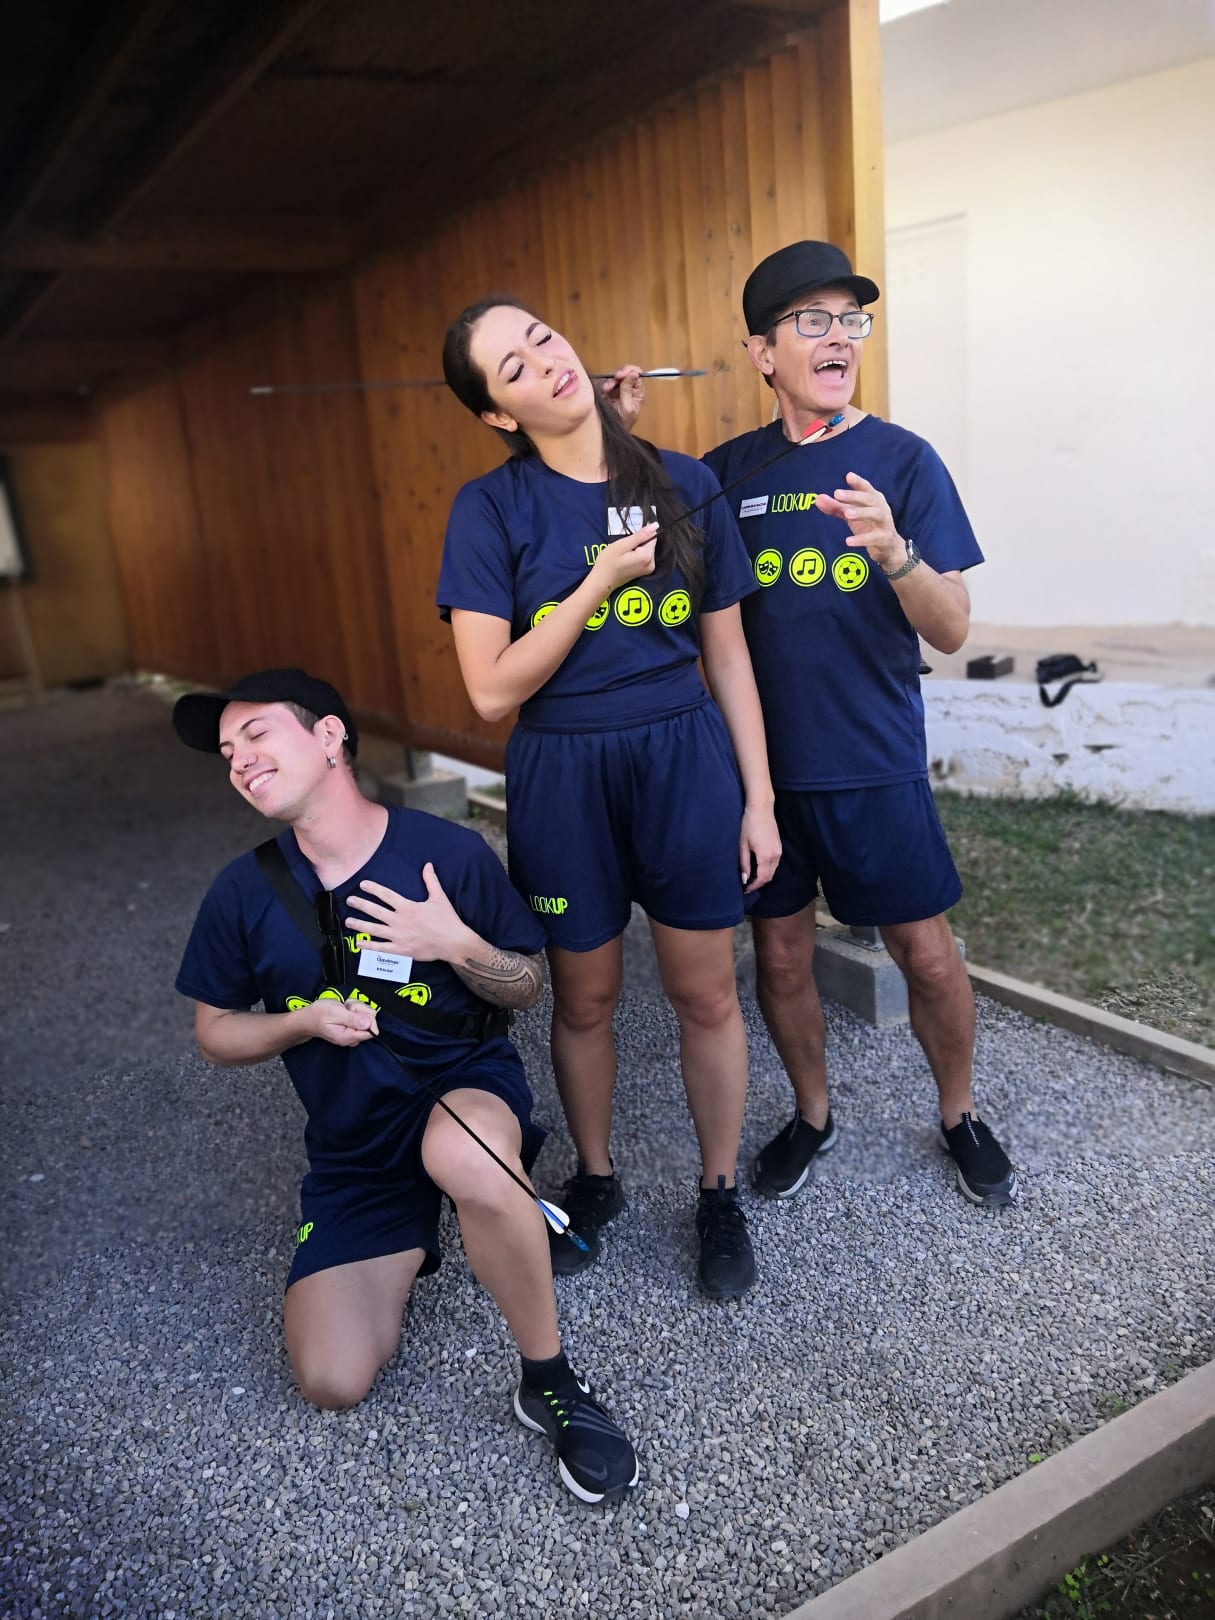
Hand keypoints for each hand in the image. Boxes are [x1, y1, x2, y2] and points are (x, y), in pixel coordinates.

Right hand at [309, 996, 378, 1046]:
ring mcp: (353, 1033)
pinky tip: (346, 1009)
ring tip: (345, 1008)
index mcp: (348, 1037)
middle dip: (361, 1010)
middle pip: (371, 1022)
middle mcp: (352, 1038)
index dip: (367, 1018)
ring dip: (357, 1008)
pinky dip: (356, 1009)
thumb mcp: (335, 1013)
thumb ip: (353, 1019)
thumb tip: (369, 1024)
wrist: (309, 1017)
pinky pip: (362, 1016)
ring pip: (367, 1017)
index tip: (355, 1012)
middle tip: (347, 1008)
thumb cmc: (318, 1014)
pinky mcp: (353, 1028)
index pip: (371, 1031)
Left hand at [345, 864, 471, 963]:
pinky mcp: (401, 950)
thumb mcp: (439, 897)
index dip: (373, 889)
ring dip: (360, 924)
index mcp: (408, 907)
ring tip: (348, 921)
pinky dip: (369, 946)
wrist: (454, 942)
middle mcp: (400, 921)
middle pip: (376, 911)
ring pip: (374, 929)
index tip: (362, 885)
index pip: (386, 895)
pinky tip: (359, 943)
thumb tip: (427, 865)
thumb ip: (431, 881)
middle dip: (360, 905)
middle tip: (348, 900)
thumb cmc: (447, 920)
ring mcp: (399, 936)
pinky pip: (381, 948)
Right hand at [589, 523, 658, 591]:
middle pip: (650, 544)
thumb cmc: (608, 562)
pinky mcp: (645, 571)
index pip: (652, 536)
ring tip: (624, 554)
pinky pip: (645, 556)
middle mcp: (652, 563)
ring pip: (647, 549)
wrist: (602, 581)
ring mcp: (649, 569)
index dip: (641, 534)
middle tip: (624, 548)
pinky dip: (637, 554)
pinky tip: (627, 558)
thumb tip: (656, 525)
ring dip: (637, 548)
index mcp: (647, 556)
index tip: (629, 539)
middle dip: (638, 542)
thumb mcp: (622, 545)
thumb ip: (640, 536)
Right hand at [599, 365, 644, 431]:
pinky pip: (606, 384)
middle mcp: (629, 388)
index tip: (620, 375)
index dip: (628, 371)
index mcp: (637, 392)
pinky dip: (604, 386)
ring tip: (605, 391)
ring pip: (614, 378)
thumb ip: (628, 389)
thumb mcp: (627, 406)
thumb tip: (634, 373)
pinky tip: (603, 393)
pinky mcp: (610, 393)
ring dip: (609, 382)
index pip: (636, 373)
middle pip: (625, 373)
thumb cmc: (623, 423)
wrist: (612, 433)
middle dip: (616, 377)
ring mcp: (619, 390)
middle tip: (610, 385)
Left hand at [740, 804, 781, 893]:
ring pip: (773, 870)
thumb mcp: (743, 845)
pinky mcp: (779, 846)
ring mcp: (779, 850)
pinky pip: (774, 863)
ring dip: (763, 876)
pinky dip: (767, 868)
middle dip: (759, 883)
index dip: (754, 886)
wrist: (761, 808)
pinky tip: (758, 866)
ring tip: (751, 877)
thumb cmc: (749, 824)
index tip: (745, 889)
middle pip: (769, 876)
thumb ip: (744, 863)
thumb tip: (745, 879)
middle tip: (747, 885)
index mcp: (766, 856)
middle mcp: (776, 855)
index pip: (762, 878)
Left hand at [816, 473, 908, 572]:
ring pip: (876, 514)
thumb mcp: (852, 515)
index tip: (848, 476)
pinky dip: (862, 539)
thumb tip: (817, 499)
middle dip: (854, 496)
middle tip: (837, 494)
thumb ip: (836, 507)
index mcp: (874, 500)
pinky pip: (874, 538)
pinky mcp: (884, 539)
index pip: (867, 488)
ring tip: (846, 514)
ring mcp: (885, 523)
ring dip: (861, 513)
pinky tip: (848, 541)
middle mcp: (882, 508)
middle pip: (870, 499)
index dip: (858, 482)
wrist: (889, 548)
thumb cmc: (869, 526)